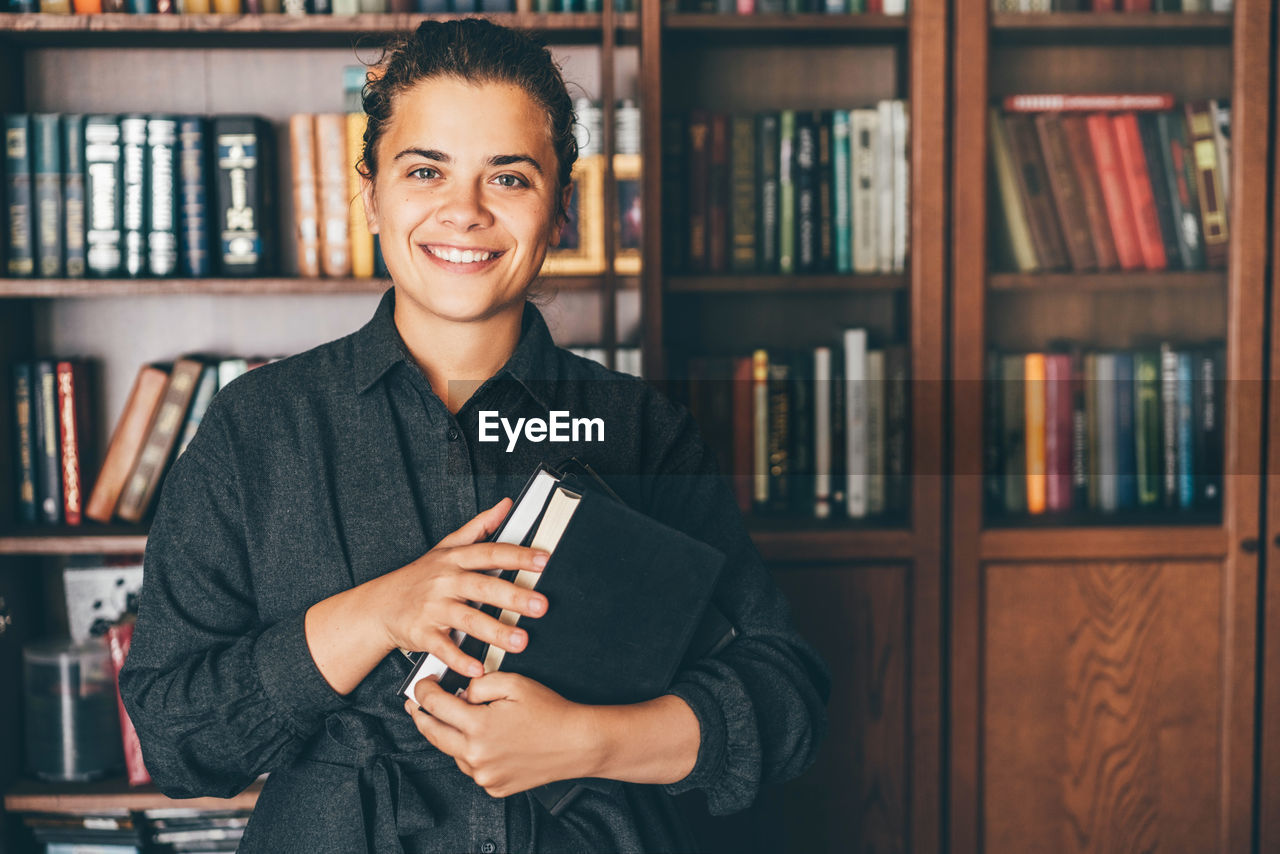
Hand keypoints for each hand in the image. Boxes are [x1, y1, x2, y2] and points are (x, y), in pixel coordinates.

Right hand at [370, 499, 550, 677]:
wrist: (379, 605)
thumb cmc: (419, 576)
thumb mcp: (446, 546)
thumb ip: (479, 527)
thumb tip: (505, 505)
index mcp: (455, 559)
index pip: (490, 553)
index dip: (518, 556)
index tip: (544, 561)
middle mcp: (445, 582)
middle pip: (483, 587)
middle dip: (514, 596)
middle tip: (541, 605)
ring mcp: (433, 608)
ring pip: (468, 619)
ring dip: (496, 631)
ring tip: (521, 641)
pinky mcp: (422, 634)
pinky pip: (444, 648)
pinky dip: (460, 659)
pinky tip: (479, 668)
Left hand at [405, 672, 600, 797]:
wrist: (577, 743)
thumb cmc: (550, 713)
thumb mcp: (513, 683)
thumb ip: (479, 683)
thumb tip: (462, 692)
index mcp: (478, 727)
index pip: (435, 706)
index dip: (424, 691)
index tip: (423, 686)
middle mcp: (476, 756)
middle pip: (433, 734)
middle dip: (421, 716)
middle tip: (416, 706)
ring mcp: (484, 775)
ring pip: (453, 752)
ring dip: (451, 735)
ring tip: (462, 720)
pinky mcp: (494, 787)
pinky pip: (472, 768)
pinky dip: (472, 753)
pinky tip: (487, 740)